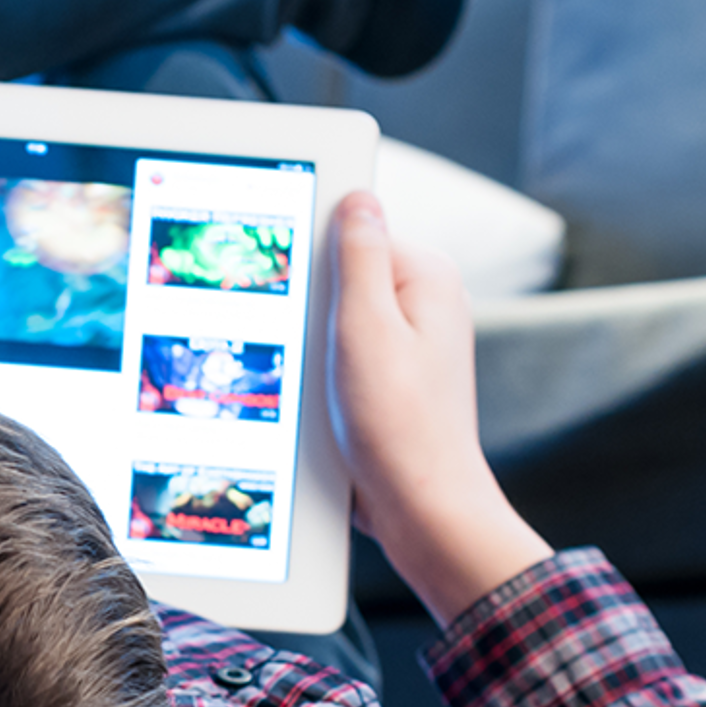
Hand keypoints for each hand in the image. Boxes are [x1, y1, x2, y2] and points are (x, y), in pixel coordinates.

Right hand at [325, 191, 551, 626]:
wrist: (421, 510)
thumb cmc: (399, 428)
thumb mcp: (366, 328)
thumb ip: (359, 257)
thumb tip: (355, 196)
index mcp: (426, 278)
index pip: (351, 231)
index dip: (306, 255)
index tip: (279, 282)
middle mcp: (423, 305)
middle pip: (338, 277)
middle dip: (306, 307)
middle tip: (301, 347)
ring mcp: (406, 345)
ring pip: (331, 323)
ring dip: (307, 350)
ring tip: (313, 385)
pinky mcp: (387, 381)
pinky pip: (337, 360)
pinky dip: (317, 378)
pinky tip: (314, 405)